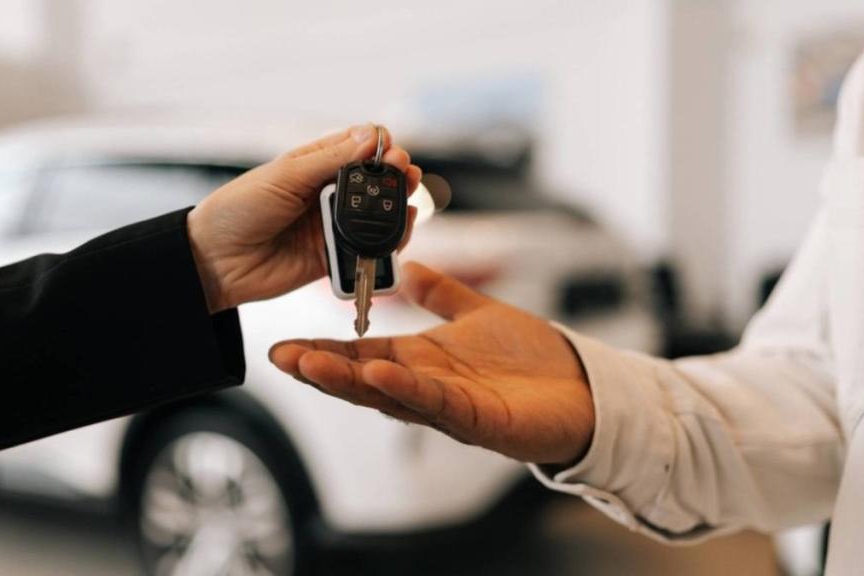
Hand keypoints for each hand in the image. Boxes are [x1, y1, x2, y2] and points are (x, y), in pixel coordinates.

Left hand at [187, 124, 421, 311]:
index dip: (379, 146)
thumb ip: (330, 160)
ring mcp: (331, 226)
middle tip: (406, 173)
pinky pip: (368, 249)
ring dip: (397, 207)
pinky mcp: (333, 258)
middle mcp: (326, 194)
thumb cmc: (237, 210)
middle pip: (374, 181)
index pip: (357, 147)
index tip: (391, 150)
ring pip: (376, 215)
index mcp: (312, 165)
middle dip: (395, 175)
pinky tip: (401, 231)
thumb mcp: (283, 176)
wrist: (213, 262)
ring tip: (410, 199)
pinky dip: (388, 242)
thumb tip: (371, 137)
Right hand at [269, 262, 594, 465]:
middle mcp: (429, 387)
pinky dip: (407, 389)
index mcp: (424, 362)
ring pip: (391, 395)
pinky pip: (437, 403)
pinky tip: (380, 374)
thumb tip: (408, 271)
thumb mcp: (478, 313)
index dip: (326, 350)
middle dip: (321, 369)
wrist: (583, 387)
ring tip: (311, 366)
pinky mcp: (480, 420)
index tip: (286, 344)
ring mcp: (451, 407)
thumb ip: (442, 294)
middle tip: (280, 358)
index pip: (365, 356)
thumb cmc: (533, 360)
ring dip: (349, 382)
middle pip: (365, 379)